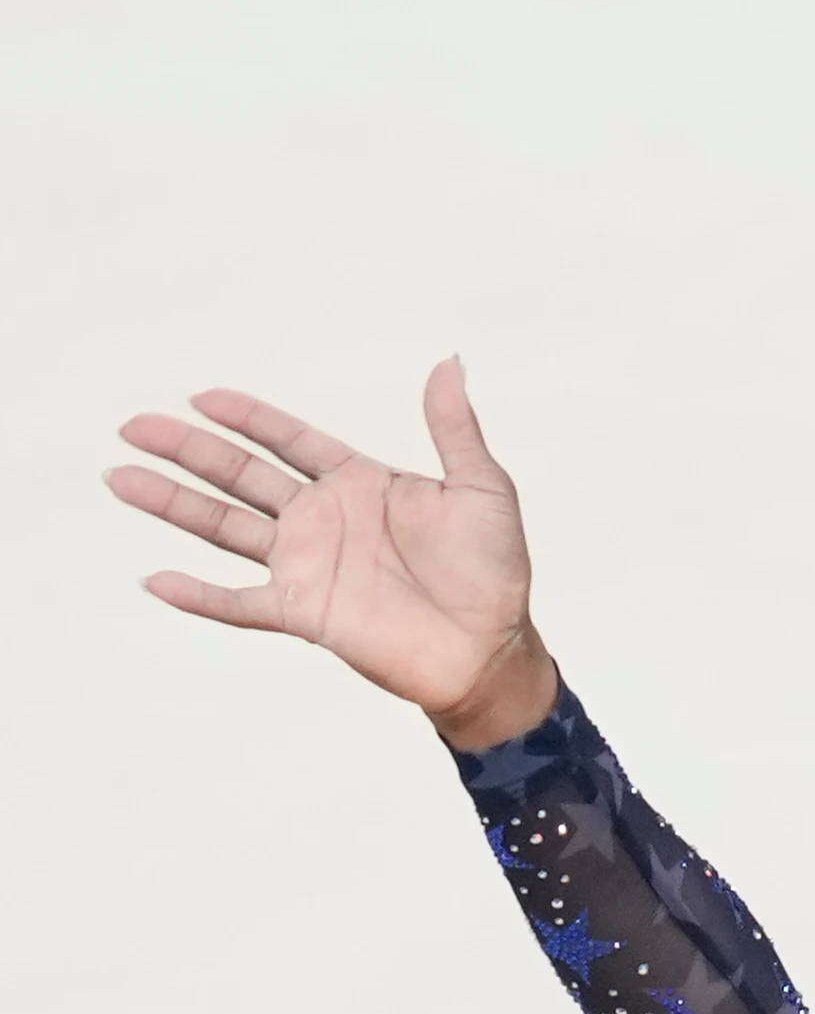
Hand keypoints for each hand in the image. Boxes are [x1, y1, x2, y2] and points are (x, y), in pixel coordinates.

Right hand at [107, 359, 557, 748]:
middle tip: (133, 426)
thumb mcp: (482, 490)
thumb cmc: (496, 572)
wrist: (493, 650)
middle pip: (239, 475)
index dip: (247, 418)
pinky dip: (198, 596)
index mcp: (359, 484)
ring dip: (173, 504)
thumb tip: (450, 362)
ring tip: (120, 477)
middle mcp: (323, 520)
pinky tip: (156, 579)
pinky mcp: (306, 613)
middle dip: (186, 450)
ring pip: (225, 527)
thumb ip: (455, 429)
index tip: (202, 397)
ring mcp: (308, 566)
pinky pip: (240, 604)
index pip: (289, 441)